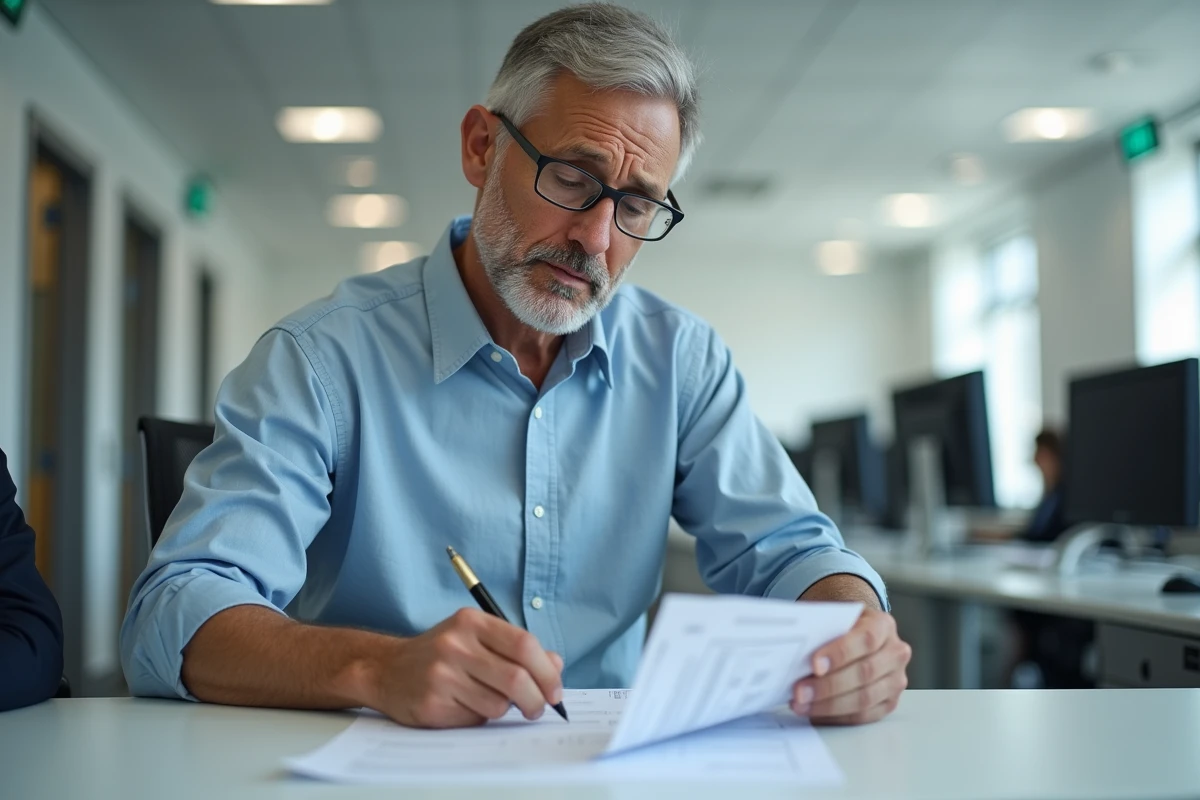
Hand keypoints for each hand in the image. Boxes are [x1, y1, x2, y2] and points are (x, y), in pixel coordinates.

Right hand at [368, 608, 563, 727]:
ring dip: (504, 710)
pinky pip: (475, 720)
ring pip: (498, 704)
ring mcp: (441, 675)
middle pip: (515, 678)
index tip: (555, 690)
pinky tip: (464, 706)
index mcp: (471, 621)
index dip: (547, 671)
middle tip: (538, 708)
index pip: (524, 644)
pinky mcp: (432, 704)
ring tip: (489, 701)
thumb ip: (516, 648)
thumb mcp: (477, 638)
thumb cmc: (442, 653)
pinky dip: (480, 718)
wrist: (387, 670)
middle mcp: (454, 644)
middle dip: (536, 700)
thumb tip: (556, 665)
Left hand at [791, 607, 910, 724]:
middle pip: (865, 673)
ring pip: (864, 699)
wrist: (858, 635)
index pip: (866, 639)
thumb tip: (793, 652)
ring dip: (828, 705)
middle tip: (799, 691)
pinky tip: (815, 713)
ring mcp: (895, 680)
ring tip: (801, 704)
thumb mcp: (834, 618)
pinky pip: (863, 716)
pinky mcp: (889, 703)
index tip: (814, 664)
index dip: (840, 653)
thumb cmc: (842, 627)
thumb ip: (820, 631)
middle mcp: (895, 653)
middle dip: (828, 686)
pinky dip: (836, 717)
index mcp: (883, 625)